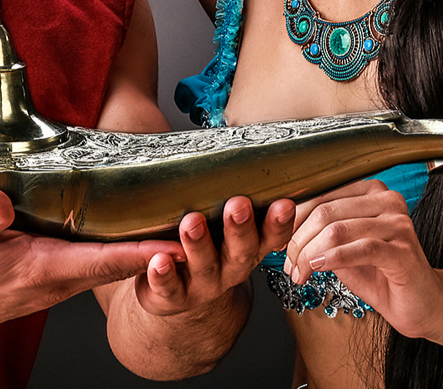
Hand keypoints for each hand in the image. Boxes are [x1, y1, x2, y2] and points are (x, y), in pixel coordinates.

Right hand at [0, 189, 180, 340]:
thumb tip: (0, 202)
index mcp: (41, 267)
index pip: (107, 260)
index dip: (147, 251)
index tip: (184, 242)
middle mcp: (56, 280)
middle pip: (120, 263)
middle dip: (160, 247)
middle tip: (200, 223)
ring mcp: (54, 283)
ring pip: (109, 265)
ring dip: (143, 250)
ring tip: (179, 223)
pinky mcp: (47, 279)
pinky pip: (93, 265)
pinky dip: (118, 252)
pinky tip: (129, 233)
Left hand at [132, 196, 294, 316]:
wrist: (176, 292)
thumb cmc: (200, 243)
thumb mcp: (217, 221)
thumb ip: (224, 192)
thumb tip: (231, 147)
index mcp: (247, 247)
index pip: (271, 236)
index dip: (280, 222)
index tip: (284, 202)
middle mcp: (230, 268)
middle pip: (242, 251)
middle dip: (240, 228)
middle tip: (237, 204)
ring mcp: (202, 285)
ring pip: (205, 267)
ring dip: (199, 245)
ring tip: (191, 223)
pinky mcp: (172, 297)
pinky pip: (168, 288)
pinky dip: (163, 275)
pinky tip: (158, 261)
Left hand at [282, 179, 442, 338]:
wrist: (421, 305)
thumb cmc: (380, 275)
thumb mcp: (342, 248)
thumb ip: (318, 232)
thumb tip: (280, 225)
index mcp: (370, 191)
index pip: (320, 195)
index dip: (293, 220)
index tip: (278, 243)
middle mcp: (387, 200)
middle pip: (326, 212)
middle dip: (298, 240)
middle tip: (288, 264)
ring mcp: (398, 224)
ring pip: (338, 230)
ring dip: (309, 254)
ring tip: (299, 272)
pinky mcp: (404, 250)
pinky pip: (360, 249)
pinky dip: (332, 258)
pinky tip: (316, 268)